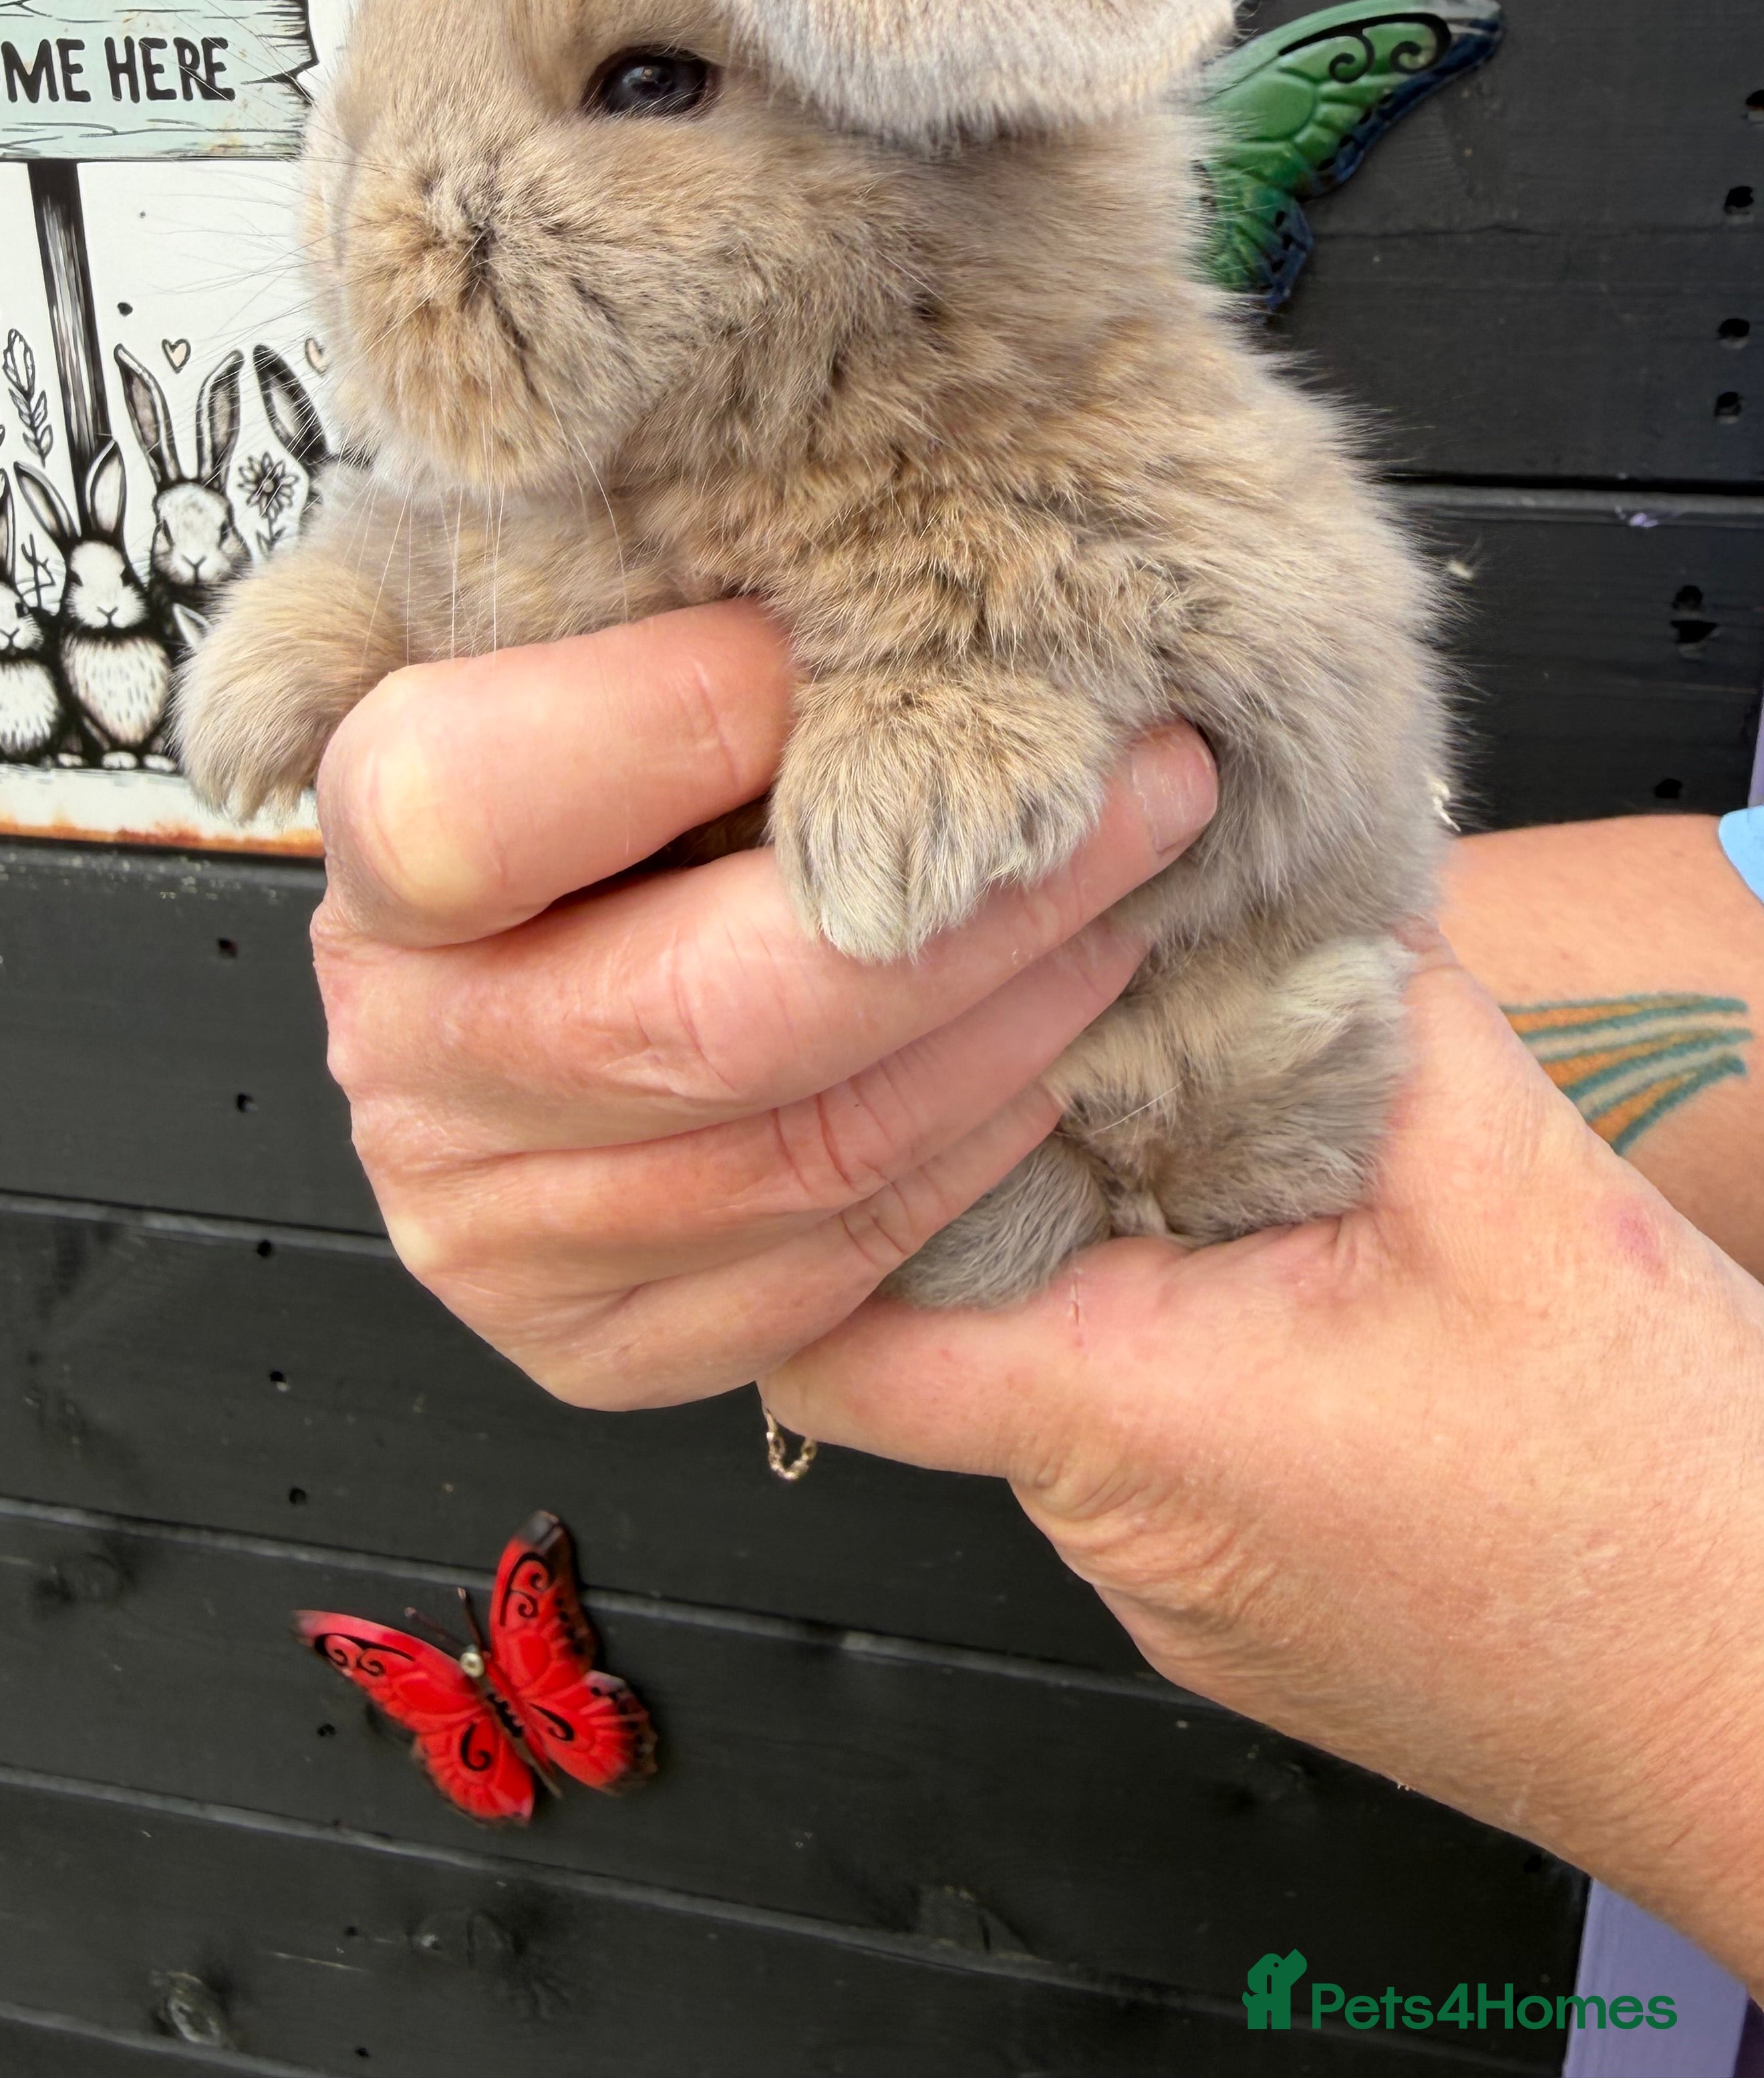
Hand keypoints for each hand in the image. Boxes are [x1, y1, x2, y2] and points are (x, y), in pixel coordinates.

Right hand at [308, 602, 1216, 1407]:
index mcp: (367, 858)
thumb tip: (792, 497)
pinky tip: (1037, 1057)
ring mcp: (484, 1224)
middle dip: (969, 904)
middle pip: (691, 1016)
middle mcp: (403, 1056)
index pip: (467, 805)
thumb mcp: (574, 626)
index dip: (678, 723)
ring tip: (1125, 911)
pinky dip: (962, 1163)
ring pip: (791, 1156)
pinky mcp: (590, 1341)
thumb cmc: (613, 767)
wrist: (564, 957)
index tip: (866, 650)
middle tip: (1143, 795)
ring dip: (1008, 1027)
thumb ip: (607, 571)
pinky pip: (816, 1277)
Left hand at [765, 936, 1763, 1984]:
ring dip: (1107, 1245)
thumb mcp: (1512, 1186)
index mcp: (1128, 1420)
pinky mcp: (1246, 1599)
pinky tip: (1282, 1254)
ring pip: (1058, 1370)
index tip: (860, 1063)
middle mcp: (1116, 1531)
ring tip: (1199, 1127)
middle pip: (948, 1326)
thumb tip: (1283, 881)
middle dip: (987, 1174)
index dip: (820, 1191)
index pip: (836, 1334)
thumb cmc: (1660, 1509)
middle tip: (1055, 1035)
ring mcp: (1179, 1583)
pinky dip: (1183, 1329)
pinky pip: (1149, 1434)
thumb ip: (1373, 1008)